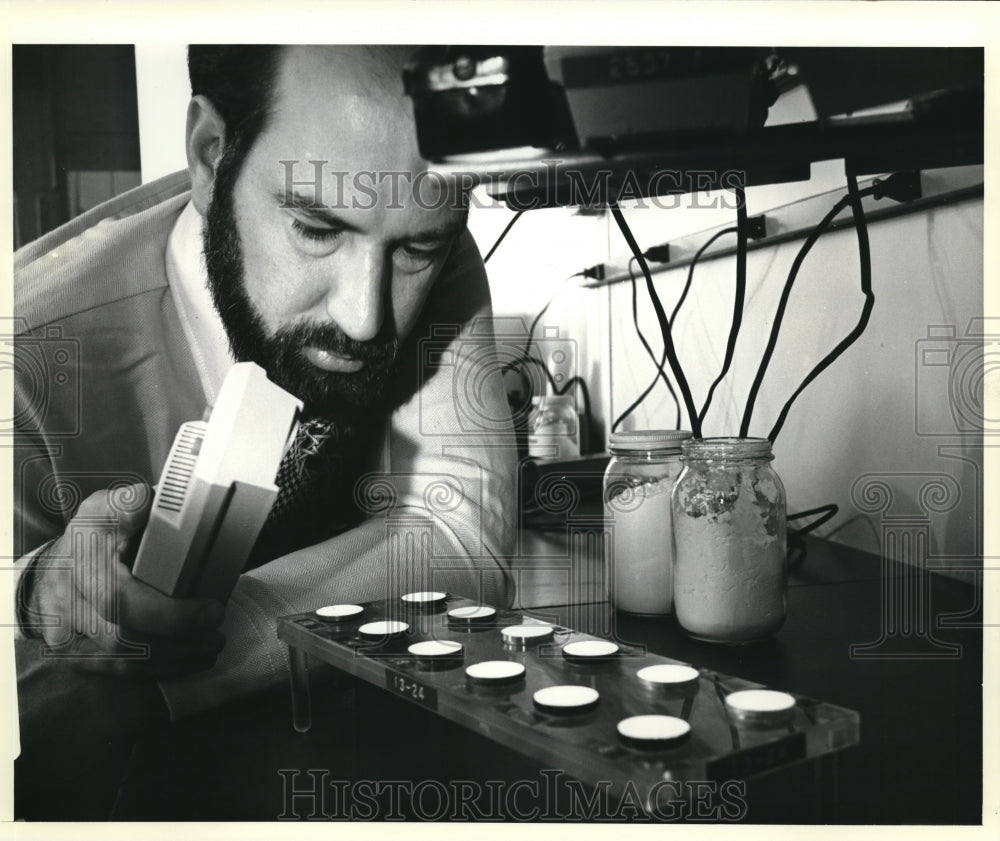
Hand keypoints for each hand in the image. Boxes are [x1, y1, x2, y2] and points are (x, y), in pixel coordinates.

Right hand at [23, 482, 225, 678]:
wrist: (54, 569)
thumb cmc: (92, 537)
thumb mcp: (107, 509)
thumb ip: (129, 503)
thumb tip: (149, 500)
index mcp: (84, 564)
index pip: (122, 601)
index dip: (172, 614)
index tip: (214, 610)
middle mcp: (71, 603)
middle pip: (126, 639)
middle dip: (182, 641)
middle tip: (219, 632)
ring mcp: (68, 634)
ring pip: (124, 662)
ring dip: (176, 659)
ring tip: (212, 646)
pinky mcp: (75, 656)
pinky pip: (118, 673)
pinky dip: (159, 671)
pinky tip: (190, 661)